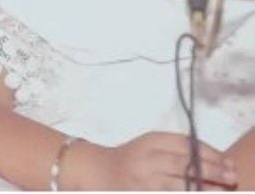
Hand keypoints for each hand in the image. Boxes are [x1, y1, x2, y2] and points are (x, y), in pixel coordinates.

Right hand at [95, 132, 237, 189]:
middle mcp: (146, 159)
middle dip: (211, 171)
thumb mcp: (150, 145)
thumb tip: (218, 161)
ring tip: (219, 192)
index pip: (185, 144)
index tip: (228, 162)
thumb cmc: (132, 158)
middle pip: (184, 164)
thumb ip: (177, 149)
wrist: (99, 171)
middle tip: (231, 177)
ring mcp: (143, 181)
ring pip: (178, 186)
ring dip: (201, 189)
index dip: (210, 153)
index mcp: (150, 142)